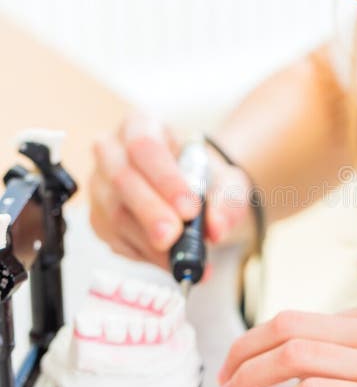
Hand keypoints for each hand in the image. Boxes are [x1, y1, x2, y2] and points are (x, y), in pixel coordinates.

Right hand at [90, 111, 251, 266]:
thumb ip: (227, 200)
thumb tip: (216, 227)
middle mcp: (111, 152)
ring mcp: (100, 187)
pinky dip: (147, 256)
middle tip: (174, 236)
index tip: (189, 208)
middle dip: (151, 212)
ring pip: (116, 215)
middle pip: (123, 180)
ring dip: (150, 241)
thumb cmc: (202, 176)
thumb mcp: (226, 180)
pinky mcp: (99, 220)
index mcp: (140, 125)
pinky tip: (171, 261)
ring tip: (182, 257)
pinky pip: (117, 240)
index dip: (165, 179)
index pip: (144, 146)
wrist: (191, 191)